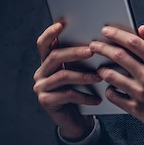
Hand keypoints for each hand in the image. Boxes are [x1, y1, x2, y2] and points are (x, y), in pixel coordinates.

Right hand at [33, 22, 101, 139]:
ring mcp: (41, 87)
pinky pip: (67, 95)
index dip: (50, 33)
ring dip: (83, 76)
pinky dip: (85, 96)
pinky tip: (97, 98)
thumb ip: (84, 58)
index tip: (61, 24)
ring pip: (62, 76)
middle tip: (92, 51)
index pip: (43, 44)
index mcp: (48, 62)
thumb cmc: (83, 91)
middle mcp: (41, 73)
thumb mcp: (82, 72)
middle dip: (75, 52)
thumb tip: (102, 39)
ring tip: (99, 77)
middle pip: (55, 57)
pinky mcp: (46, 101)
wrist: (77, 120)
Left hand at [89, 25, 143, 135]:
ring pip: (111, 76)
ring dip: (102, 70)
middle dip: (102, 47)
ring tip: (101, 68)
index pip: (134, 42)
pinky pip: (112, 95)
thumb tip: (140, 29)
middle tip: (94, 45)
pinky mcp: (135, 108)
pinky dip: (108, 89)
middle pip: (119, 56)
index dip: (117, 34)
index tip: (106, 30)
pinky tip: (111, 86)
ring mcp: (141, 93)